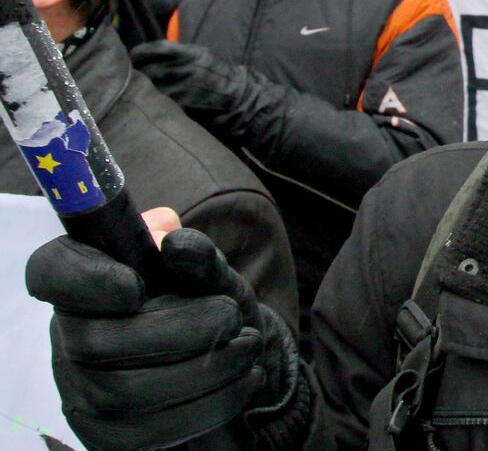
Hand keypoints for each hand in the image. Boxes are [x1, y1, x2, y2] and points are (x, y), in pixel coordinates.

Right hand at [26, 227, 299, 450]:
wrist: (227, 351)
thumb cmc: (207, 299)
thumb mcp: (211, 271)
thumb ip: (197, 254)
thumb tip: (175, 243)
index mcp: (83, 281)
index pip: (52, 272)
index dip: (86, 280)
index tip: (137, 285)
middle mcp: (69, 338)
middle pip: (94, 342)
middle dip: (177, 330)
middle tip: (231, 316)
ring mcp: (83, 393)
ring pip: (124, 392)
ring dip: (202, 369)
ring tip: (249, 345)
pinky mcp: (109, 434)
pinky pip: (150, 431)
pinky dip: (209, 404)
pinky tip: (244, 379)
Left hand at [130, 41, 271, 140]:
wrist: (239, 95)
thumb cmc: (220, 75)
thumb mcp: (204, 56)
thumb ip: (181, 54)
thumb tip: (156, 55)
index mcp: (193, 53)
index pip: (159, 47)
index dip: (142, 51)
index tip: (132, 54)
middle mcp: (186, 67)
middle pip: (150, 68)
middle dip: (137, 70)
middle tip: (129, 73)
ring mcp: (184, 85)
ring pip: (152, 85)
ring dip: (142, 86)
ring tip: (134, 88)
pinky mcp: (184, 101)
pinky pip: (161, 99)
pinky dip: (152, 99)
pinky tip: (147, 99)